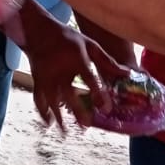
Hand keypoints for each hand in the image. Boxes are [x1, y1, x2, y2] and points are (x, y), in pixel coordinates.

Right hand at [26, 17, 124, 131]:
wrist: (38, 31)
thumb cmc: (68, 39)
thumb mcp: (89, 45)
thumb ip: (106, 61)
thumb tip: (127, 74)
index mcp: (76, 58)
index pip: (89, 77)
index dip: (98, 93)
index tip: (106, 108)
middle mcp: (60, 69)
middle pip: (69, 93)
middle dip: (77, 110)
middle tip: (86, 125)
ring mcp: (46, 76)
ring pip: (52, 100)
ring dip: (58, 117)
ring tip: (66, 133)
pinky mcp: (37, 81)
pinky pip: (38, 99)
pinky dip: (42, 112)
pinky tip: (48, 124)